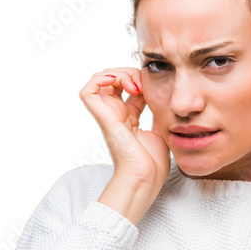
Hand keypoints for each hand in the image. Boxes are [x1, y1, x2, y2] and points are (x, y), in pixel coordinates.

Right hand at [78, 68, 170, 189]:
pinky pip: (88, 91)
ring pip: (101, 79)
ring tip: (133, 84)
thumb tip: (163, 98)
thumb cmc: (152, 162)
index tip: (153, 87)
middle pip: (114, 78)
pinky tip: (117, 82)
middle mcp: (116, 113)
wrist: (146, 177)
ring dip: (117, 73)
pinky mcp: (103, 118)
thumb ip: (158, 112)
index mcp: (129, 117)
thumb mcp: (161, 129)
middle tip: (142, 85)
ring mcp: (108, 115)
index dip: (140, 79)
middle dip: (129, 72)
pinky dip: (99, 79)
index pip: (129, 86)